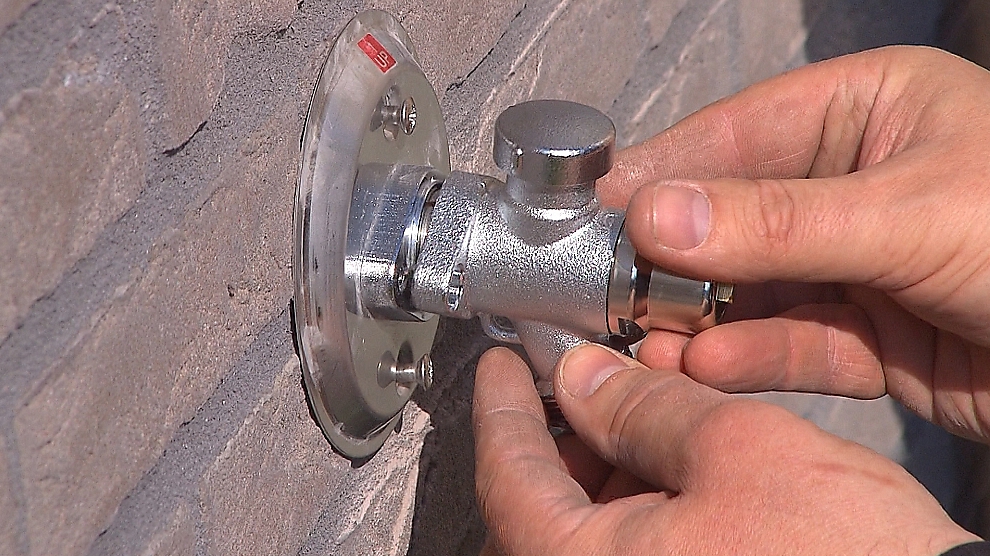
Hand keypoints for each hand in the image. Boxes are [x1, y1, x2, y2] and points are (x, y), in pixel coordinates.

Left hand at [473, 345, 978, 554]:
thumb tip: (584, 378)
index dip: (502, 405)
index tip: (502, 365)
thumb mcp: (737, 449)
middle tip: (581, 381)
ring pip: (584, 533)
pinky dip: (635, 507)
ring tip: (635, 415)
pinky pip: (629, 554)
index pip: (507, 473)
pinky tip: (671, 473)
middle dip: (559, 435)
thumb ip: (646, 406)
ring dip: (600, 468)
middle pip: (538, 508)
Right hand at [597, 46, 989, 441]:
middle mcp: (854, 181)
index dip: (665, 171)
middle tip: (609, 288)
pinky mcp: (868, 335)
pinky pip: (792, 343)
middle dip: (674, 257)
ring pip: (754, 289)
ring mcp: (857, 262)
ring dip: (701, 319)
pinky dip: (748, 359)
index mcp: (869, 111)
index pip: (739, 133)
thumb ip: (778, 223)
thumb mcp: (911, 215)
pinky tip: (707, 368)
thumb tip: (655, 214)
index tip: (595, 209)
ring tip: (649, 341)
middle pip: (734, 217)